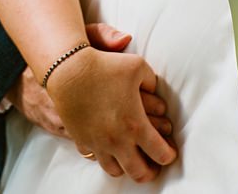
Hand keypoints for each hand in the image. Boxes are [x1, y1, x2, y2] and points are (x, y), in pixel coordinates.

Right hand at [46, 47, 177, 182]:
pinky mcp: (81, 139)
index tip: (170, 151)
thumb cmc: (104, 65)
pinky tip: (108, 147)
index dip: (169, 155)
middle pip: (139, 172)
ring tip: (130, 158)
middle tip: (154, 166)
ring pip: (115, 171)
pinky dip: (104, 156)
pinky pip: (93, 158)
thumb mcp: (138, 66)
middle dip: (151, 172)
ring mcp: (97, 143)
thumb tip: (154, 89)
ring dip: (126, 167)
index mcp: (136, 125)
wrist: (68, 70)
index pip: (160, 153)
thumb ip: (152, 80)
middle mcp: (117, 141)